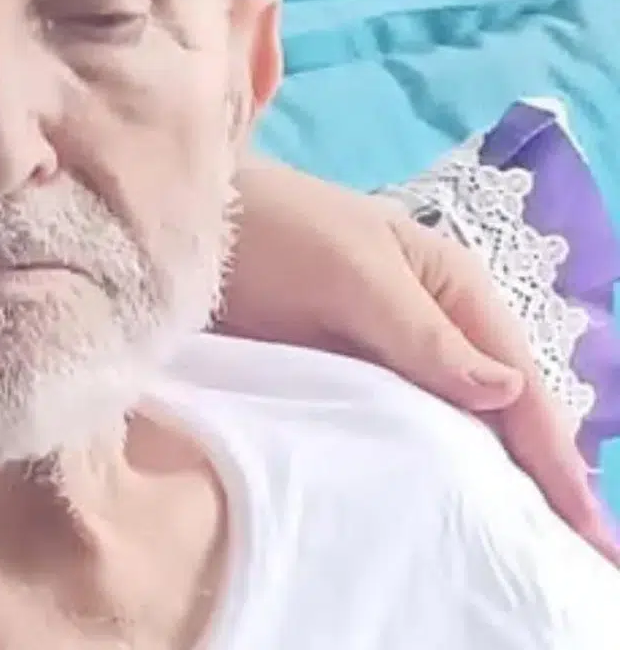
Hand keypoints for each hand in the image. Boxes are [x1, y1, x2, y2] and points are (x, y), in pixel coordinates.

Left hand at [225, 155, 618, 563]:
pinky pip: (394, 434)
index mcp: (454, 289)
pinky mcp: (339, 380)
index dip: (556, 456)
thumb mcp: (354, 272)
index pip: (519, 383)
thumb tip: (507, 391)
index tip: (588, 527)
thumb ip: (423, 333)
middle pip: (498, 414)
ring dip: (484, 482)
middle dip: (536, 480)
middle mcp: (433, 328)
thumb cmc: (279, 228)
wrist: (198, 222)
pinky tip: (434, 514)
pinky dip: (421, 471)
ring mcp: (386, 358)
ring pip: (452, 430)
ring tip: (514, 552)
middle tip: (574, 556)